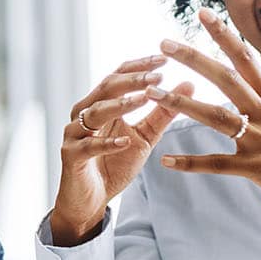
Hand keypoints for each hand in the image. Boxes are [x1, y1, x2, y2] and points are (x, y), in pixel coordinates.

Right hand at [48, 54, 194, 245]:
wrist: (90, 200)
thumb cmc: (114, 165)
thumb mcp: (145, 137)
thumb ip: (163, 113)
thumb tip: (189, 84)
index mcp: (101, 105)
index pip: (118, 76)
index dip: (139, 66)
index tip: (164, 59)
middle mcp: (84, 114)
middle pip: (106, 88)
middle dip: (132, 80)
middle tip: (157, 75)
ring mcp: (75, 134)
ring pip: (94, 112)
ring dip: (120, 105)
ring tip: (144, 99)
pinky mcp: (71, 156)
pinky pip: (89, 146)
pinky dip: (107, 143)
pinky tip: (125, 141)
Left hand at [155, 8, 260, 259]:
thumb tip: (254, 84)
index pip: (246, 59)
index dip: (224, 35)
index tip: (202, 13)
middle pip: (226, 78)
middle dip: (194, 59)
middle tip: (164, 43)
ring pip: (216, 116)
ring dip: (181, 104)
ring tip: (152, 94)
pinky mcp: (258, 169)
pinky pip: (217, 164)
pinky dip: (191, 163)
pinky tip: (166, 161)